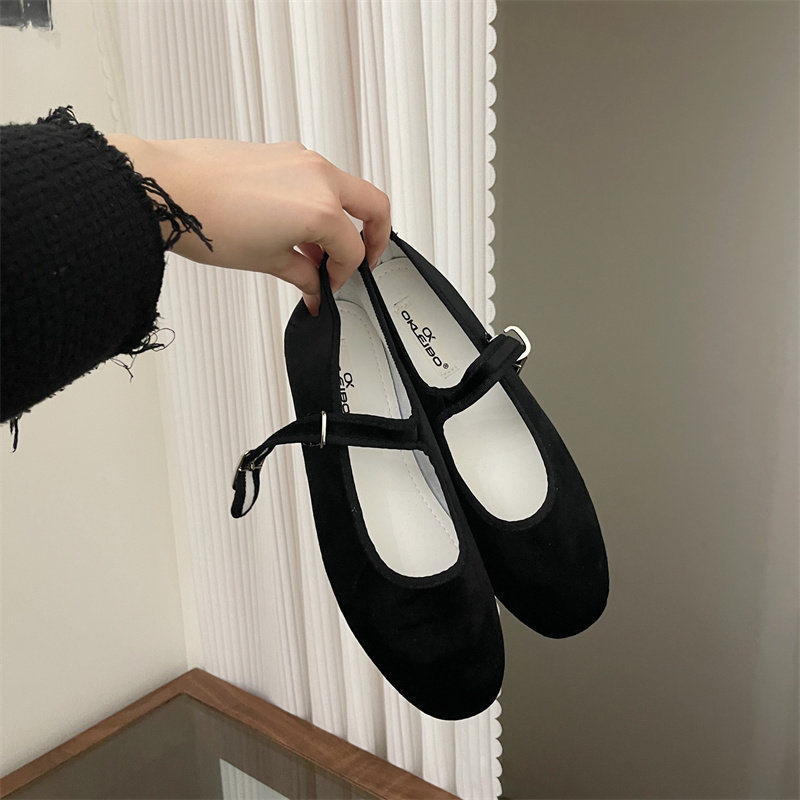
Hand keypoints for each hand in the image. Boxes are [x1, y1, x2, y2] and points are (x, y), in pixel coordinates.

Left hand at [106, 135, 390, 314]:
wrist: (165, 189)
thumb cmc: (207, 221)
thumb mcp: (266, 260)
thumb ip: (303, 275)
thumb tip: (315, 288)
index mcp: (320, 208)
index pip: (353, 249)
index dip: (345, 275)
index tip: (330, 286)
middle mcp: (318, 176)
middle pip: (373, 205)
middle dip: (377, 237)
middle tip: (364, 260)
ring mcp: (300, 159)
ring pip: (345, 188)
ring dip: (342, 219)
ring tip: (316, 249)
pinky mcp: (281, 152)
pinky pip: (318, 177)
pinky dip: (320, 201)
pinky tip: (297, 225)